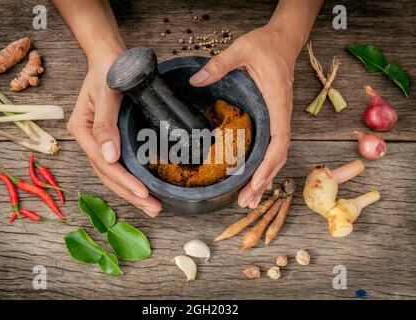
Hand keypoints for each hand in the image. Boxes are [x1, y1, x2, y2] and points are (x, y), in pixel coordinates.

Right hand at [68, 55, 161, 216]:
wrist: (110, 57)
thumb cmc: (108, 70)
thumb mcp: (107, 94)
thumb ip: (106, 125)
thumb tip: (110, 158)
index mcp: (82, 130)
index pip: (104, 163)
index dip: (124, 181)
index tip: (143, 193)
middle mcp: (88, 140)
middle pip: (108, 174)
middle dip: (131, 194)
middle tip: (153, 208)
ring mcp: (98, 142)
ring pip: (113, 174)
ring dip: (132, 192)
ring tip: (152, 206)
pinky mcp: (110, 140)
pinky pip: (119, 164)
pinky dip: (131, 178)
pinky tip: (144, 188)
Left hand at [190, 25, 298, 208]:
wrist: (283, 41)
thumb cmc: (266, 45)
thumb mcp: (241, 49)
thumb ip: (219, 64)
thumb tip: (196, 81)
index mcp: (276, 102)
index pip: (278, 139)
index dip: (269, 164)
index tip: (257, 182)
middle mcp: (280, 115)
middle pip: (277, 156)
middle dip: (264, 181)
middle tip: (246, 202)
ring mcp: (277, 118)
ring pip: (275, 155)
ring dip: (264, 179)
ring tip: (249, 200)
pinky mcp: (271, 119)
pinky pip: (270, 147)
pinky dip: (263, 166)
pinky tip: (254, 179)